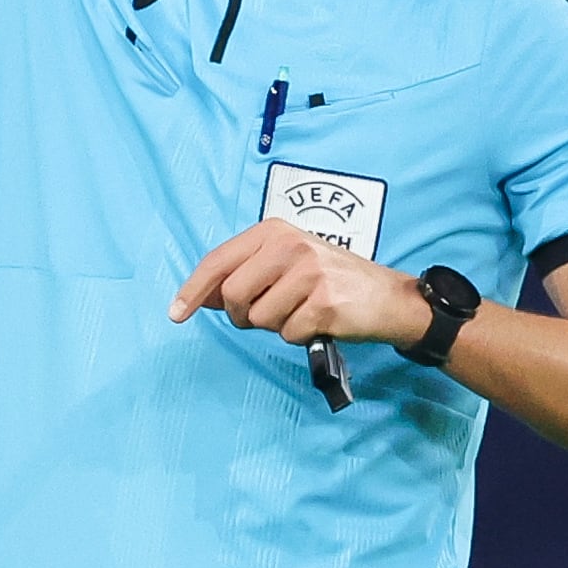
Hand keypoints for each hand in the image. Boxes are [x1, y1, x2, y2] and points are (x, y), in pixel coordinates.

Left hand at [170, 219, 434, 347]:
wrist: (391, 298)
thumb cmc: (333, 282)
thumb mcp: (286, 265)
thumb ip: (244, 276)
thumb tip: (201, 296)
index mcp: (273, 231)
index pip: (218, 261)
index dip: (193, 290)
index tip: (175, 313)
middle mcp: (288, 245)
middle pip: (233, 295)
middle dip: (242, 316)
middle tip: (268, 315)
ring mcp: (308, 272)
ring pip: (259, 318)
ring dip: (277, 325)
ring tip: (302, 311)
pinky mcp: (325, 303)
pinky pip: (288, 334)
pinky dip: (299, 336)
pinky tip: (320, 321)